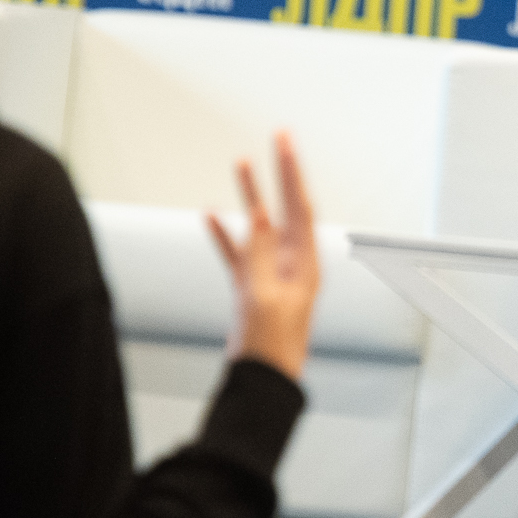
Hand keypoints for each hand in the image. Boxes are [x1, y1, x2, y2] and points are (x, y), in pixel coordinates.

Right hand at [205, 132, 319, 381]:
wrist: (263, 378)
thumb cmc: (273, 344)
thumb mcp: (265, 294)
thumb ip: (262, 252)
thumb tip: (261, 215)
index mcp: (305, 263)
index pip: (300, 205)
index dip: (292, 171)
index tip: (284, 142)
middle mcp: (293, 263)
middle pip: (286, 206)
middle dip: (280, 173)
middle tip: (278, 139)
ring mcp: (272, 273)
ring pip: (260, 224)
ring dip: (250, 196)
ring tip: (240, 164)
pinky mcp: (253, 286)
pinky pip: (239, 251)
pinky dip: (226, 233)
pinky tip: (211, 215)